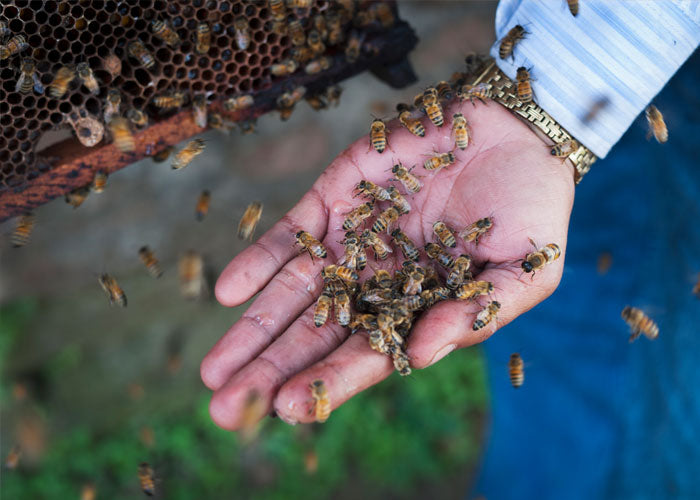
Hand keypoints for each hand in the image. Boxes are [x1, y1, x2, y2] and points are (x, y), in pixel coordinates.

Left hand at [201, 100, 574, 428]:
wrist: (515, 129)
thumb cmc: (531, 205)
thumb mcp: (526, 269)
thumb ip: (476, 313)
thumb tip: (419, 357)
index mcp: (417, 308)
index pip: (365, 355)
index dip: (328, 382)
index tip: (288, 408)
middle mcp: (375, 282)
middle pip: (314, 335)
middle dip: (271, 370)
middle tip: (226, 408)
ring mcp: (351, 241)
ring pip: (291, 293)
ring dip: (252, 329)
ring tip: (214, 372)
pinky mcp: (334, 197)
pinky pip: (291, 234)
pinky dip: (258, 261)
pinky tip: (227, 291)